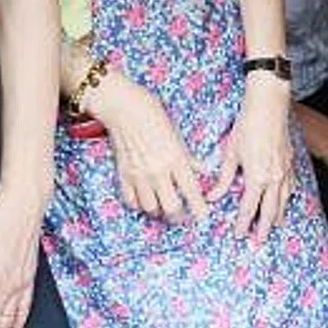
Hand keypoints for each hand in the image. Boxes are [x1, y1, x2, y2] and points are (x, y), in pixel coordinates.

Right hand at [91, 71, 210, 223]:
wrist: (126, 110)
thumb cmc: (156, 118)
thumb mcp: (178, 137)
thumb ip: (189, 158)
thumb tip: (204, 171)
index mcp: (175, 159)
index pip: (191, 190)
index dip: (198, 208)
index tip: (204, 217)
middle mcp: (158, 170)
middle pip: (170, 207)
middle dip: (179, 216)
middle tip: (184, 216)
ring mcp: (139, 175)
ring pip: (150, 208)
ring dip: (159, 211)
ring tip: (165, 208)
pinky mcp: (123, 175)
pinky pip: (131, 200)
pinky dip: (139, 205)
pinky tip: (145, 201)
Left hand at [209, 76, 294, 240]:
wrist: (269, 106)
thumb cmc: (248, 126)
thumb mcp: (230, 154)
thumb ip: (224, 179)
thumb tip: (214, 196)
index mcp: (257, 178)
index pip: (249, 208)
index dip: (243, 224)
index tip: (239, 234)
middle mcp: (274, 178)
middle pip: (270, 210)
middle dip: (264, 228)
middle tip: (259, 242)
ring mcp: (285, 170)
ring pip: (284, 200)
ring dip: (278, 215)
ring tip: (275, 227)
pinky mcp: (290, 161)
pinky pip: (291, 185)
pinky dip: (288, 196)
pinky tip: (286, 199)